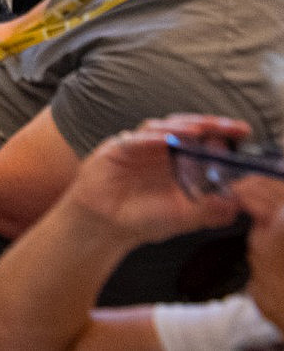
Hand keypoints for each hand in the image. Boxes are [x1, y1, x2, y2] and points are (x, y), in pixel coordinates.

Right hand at [63, 118, 250, 242]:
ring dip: (180, 128)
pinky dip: (151, 139)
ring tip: (200, 130)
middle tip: (230, 127)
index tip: (243, 132)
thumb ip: (210, 209)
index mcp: (176, 161)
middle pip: (183, 127)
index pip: (201, 139)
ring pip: (160, 127)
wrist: (106, 227)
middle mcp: (158, 148)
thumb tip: (236, 200)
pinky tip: (166, 142)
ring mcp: (137, 146)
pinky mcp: (116, 149)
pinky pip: (135, 140)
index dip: (220, 133)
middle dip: (208, 124)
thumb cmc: (143, 218)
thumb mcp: (184, 216)